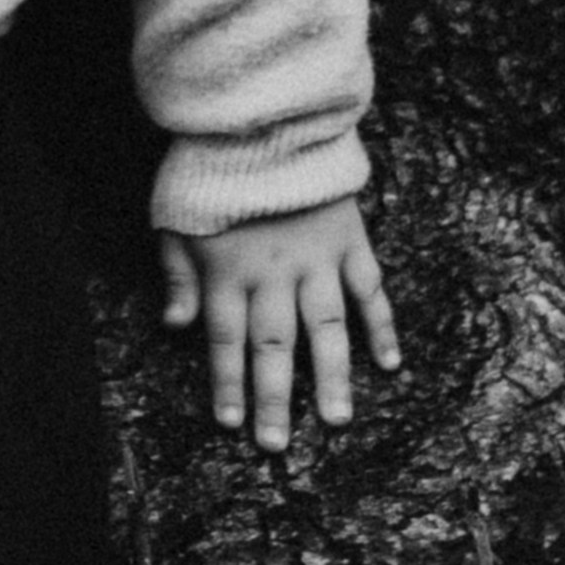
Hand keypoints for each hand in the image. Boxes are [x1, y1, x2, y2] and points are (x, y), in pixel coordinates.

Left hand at [157, 193, 400, 450]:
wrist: (263, 119)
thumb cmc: (212, 172)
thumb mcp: (176, 219)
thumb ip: (177, 273)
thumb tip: (174, 326)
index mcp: (228, 271)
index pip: (226, 341)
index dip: (228, 384)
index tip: (233, 426)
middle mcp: (273, 274)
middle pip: (273, 346)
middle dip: (274, 398)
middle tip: (279, 445)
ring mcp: (316, 259)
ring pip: (326, 328)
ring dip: (330, 376)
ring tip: (337, 419)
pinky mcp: (349, 240)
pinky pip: (369, 289)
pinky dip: (381, 325)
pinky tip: (390, 362)